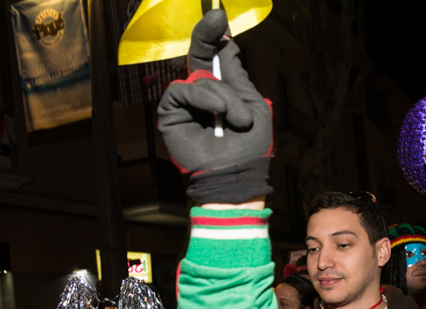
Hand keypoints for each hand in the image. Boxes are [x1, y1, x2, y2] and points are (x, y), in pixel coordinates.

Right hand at [158, 9, 272, 203]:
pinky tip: (217, 111)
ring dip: (221, 95)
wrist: (236, 175)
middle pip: (200, 56)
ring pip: (198, 77)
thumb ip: (238, 78)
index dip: (217, 38)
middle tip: (215, 16)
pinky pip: (181, 90)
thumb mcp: (253, 106)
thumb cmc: (250, 147)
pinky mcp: (172, 114)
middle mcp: (205, 95)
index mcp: (226, 91)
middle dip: (206, 35)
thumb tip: (229, 46)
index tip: (220, 17)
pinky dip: (201, 98)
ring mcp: (187, 104)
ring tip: (236, 118)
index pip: (219, 58)